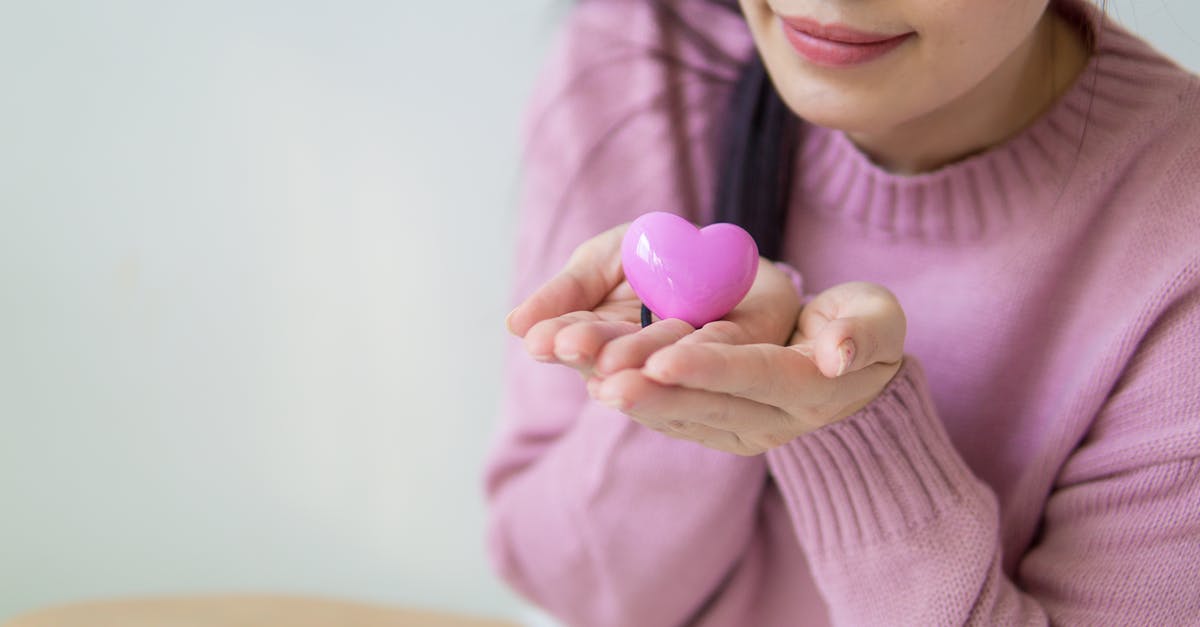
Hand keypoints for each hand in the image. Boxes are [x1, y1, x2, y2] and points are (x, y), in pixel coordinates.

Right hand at [506, 222, 801, 377]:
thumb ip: (569, 290)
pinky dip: (700, 355)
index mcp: (607, 342)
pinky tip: (678, 357)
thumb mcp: (606, 259)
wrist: (732, 256)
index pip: (578, 344)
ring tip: (614, 367)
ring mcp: (692, 365)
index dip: (560, 341)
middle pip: (617, 361)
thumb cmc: (658, 258)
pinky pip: (722, 351)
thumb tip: (514, 325)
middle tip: (571, 346)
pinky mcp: (744, 351)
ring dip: (639, 363)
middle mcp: (645, 362)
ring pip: (664, 365)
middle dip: (595, 351)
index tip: (540, 340)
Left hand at [588, 281, 906, 454]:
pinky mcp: (714, 429)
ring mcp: (739, 431)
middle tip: (602, 376)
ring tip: (586, 377)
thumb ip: (864, 332)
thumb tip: (838, 353)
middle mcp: (770, 422)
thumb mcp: (878, 320)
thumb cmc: (865, 330)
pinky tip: (592, 379)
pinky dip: (632, 398)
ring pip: (678, 414)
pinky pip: (669, 415)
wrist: (850, 378)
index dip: (710, 368)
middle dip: (652, 391)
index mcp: (808, 389)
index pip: (756, 377)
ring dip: (630, 397)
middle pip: (705, 404)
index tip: (663, 357)